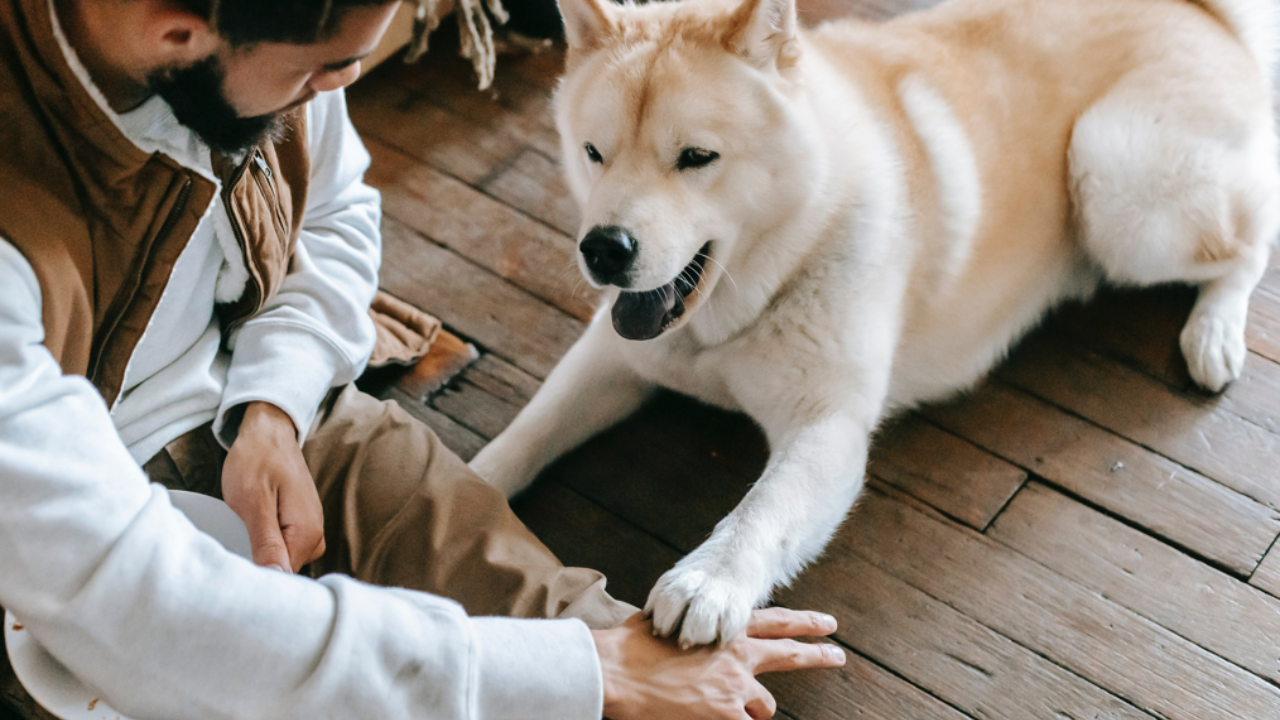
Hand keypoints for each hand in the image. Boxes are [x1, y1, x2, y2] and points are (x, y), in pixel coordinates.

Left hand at [222, 402, 324, 572]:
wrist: (267, 431)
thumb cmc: (257, 460)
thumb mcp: (253, 501)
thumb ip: (266, 543)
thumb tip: (276, 578)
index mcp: (307, 534)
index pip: (284, 579)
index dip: (257, 578)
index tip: (233, 571)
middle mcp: (315, 537)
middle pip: (284, 573)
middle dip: (258, 566)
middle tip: (232, 544)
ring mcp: (310, 531)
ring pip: (282, 562)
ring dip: (259, 554)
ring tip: (240, 531)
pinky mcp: (300, 526)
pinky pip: (282, 548)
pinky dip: (264, 543)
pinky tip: (250, 529)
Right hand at [593, 608, 844, 719]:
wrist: (618, 672)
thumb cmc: (630, 647)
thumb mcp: (665, 622)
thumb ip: (686, 625)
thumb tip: (683, 627)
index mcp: (723, 629)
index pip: (775, 621)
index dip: (805, 622)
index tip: (829, 624)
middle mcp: (737, 656)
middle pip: (790, 655)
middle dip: (819, 656)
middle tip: (838, 656)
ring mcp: (735, 688)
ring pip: (763, 706)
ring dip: (751, 711)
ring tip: (731, 712)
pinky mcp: (726, 715)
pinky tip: (713, 719)